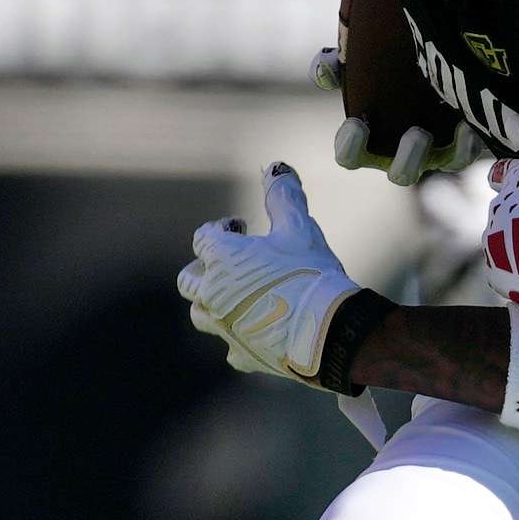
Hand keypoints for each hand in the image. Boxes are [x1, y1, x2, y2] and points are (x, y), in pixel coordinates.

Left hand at [180, 164, 366, 381]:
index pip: (204, 237)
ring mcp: (224, 326)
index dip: (222, 229)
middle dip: (206, 268)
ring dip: (212, 304)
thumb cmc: (311, 272)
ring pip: (200, 314)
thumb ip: (282, 195)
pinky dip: (237, 338)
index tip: (242, 226)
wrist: (329, 329)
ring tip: (238, 298)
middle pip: (189, 280)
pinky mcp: (242, 353)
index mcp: (222, 258)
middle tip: (232, 265)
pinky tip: (254, 333)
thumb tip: (276, 166)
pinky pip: (230, 347)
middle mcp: (213, 293)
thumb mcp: (299, 227)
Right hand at [312, 45, 485, 186]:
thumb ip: (335, 64)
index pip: (350, 157)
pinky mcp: (466, 141)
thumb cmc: (384, 72)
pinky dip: (471, 140)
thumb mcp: (356, 62)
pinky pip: (472, 150)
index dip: (351, 148)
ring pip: (446, 163)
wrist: (430, 62)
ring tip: (457, 127)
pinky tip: (470, 121)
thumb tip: (324, 67)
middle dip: (408, 160)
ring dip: (450, 152)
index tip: (356, 124)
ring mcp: (438, 150)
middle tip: (416, 133)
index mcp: (369, 143)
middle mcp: (404, 154)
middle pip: (402, 174)